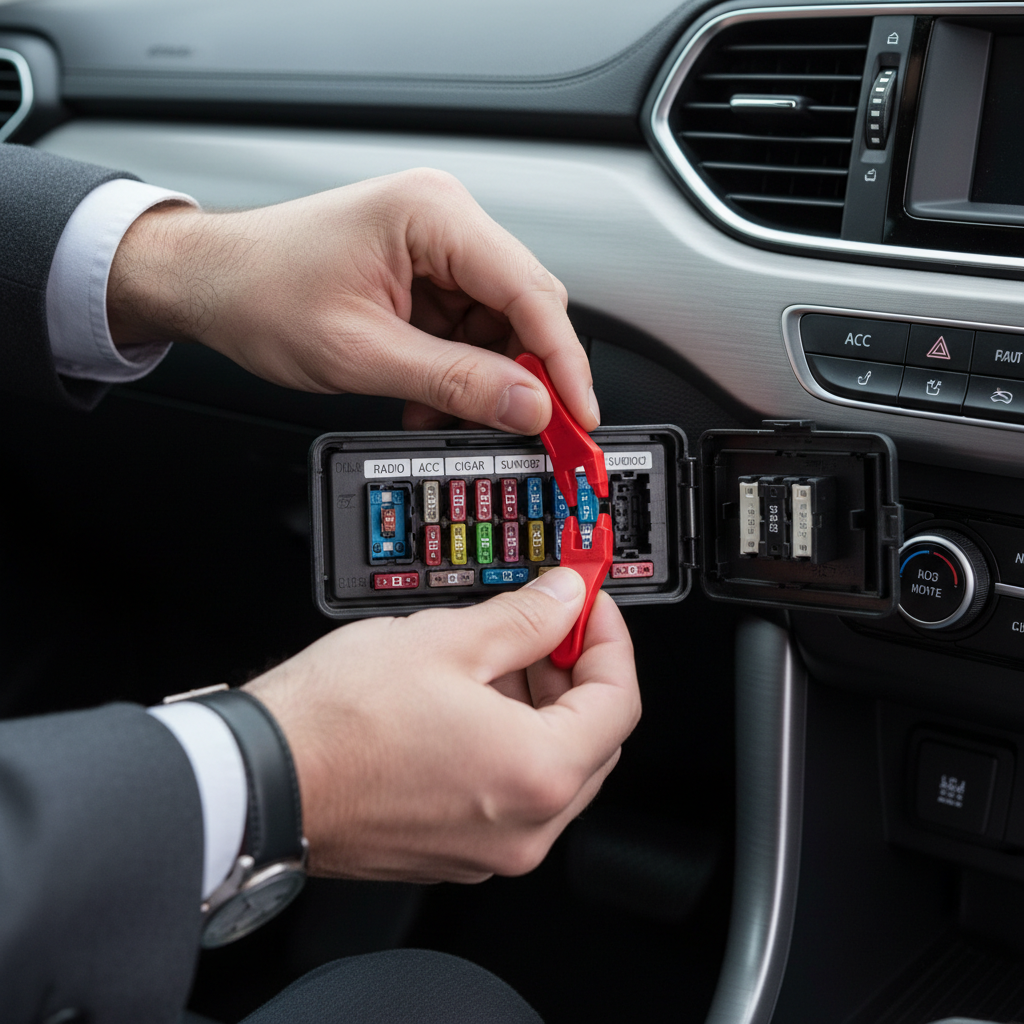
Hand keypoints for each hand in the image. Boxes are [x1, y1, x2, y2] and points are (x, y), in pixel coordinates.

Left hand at [107, 169, 599, 434]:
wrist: (210, 283)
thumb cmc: (261, 292)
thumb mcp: (363, 353)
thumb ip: (454, 381)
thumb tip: (529, 405)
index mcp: (433, 215)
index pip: (529, 291)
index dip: (563, 360)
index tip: (579, 413)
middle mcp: (443, 221)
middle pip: (523, 306)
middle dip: (525, 374)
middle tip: (532, 429)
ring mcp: (435, 248)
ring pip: (497, 325)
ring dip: (483, 379)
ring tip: (444, 413)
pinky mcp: (423, 275)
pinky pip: (465, 330)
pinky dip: (457, 372)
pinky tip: (429, 397)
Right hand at [243, 569, 639, 882]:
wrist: (261, 779)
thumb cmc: (336, 721)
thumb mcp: (447, 641)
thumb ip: (526, 618)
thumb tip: (564, 599)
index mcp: (536, 774)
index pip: (619, 701)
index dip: (609, 639)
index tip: (588, 605)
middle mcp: (523, 827)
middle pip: (593, 740)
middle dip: (577, 674)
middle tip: (549, 624)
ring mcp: (488, 849)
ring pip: (552, 768)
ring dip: (543, 708)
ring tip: (498, 657)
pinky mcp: (453, 851)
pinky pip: (510, 794)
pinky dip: (509, 744)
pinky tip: (471, 701)